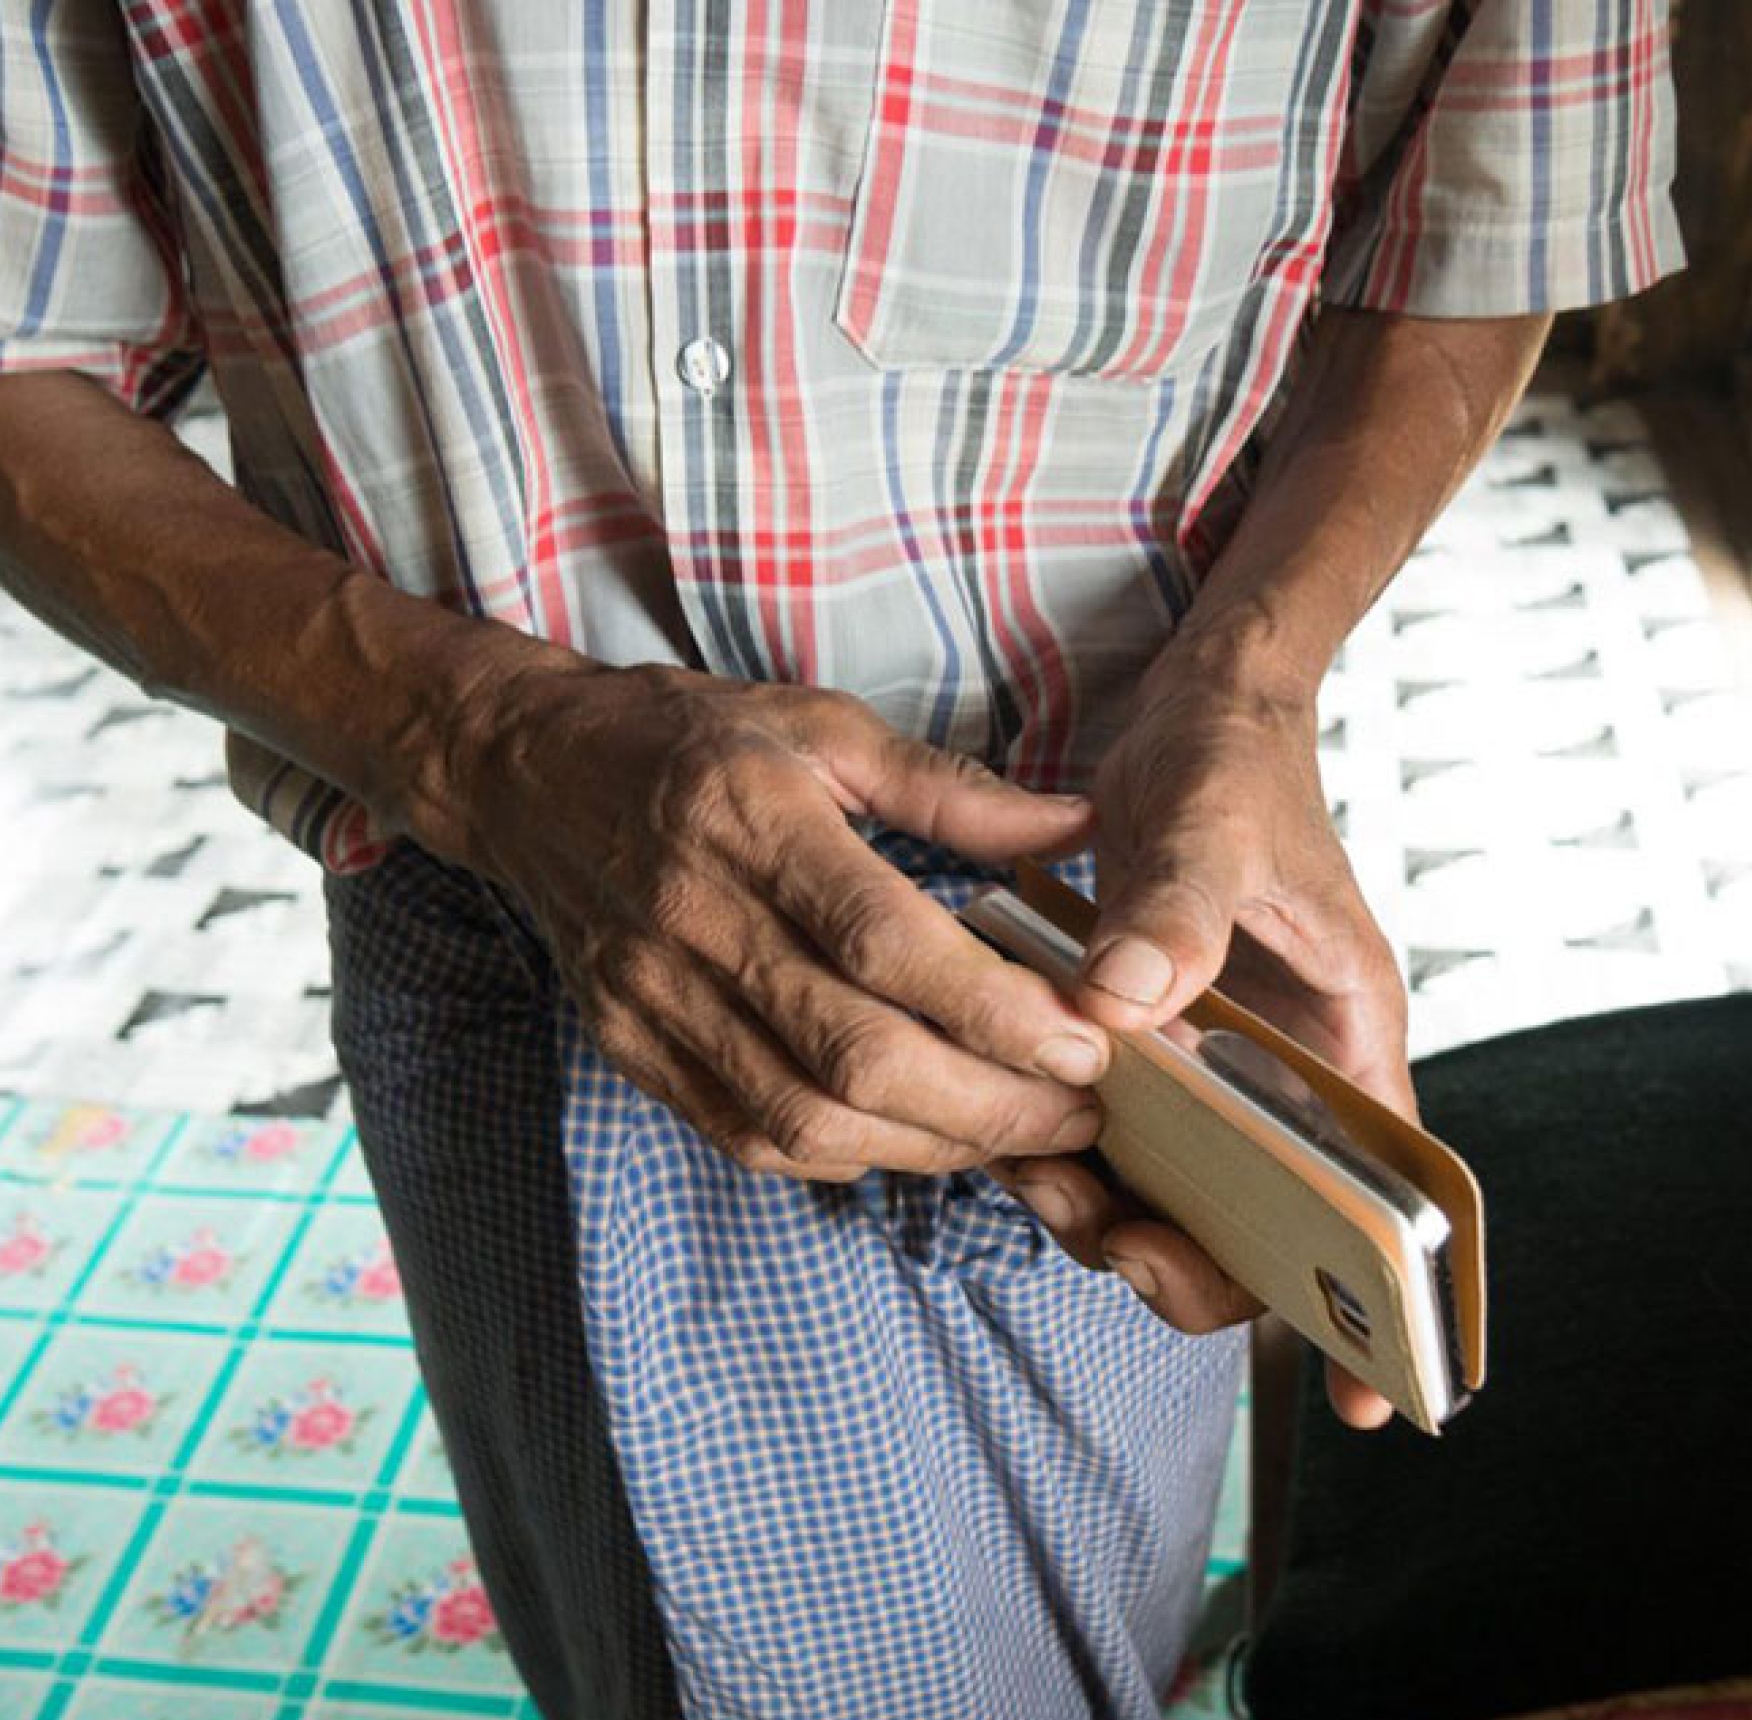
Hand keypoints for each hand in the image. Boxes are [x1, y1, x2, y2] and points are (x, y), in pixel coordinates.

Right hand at [462, 655, 1112, 1179]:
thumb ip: (950, 788)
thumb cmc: (691, 739)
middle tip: (1080, 1111)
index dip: (994, 1010)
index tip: (1082, 1043)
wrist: (531, 773)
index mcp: (752, 820)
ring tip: (1014, 1134)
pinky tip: (910, 1133)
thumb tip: (1076, 828)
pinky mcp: (632, 1046)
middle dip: (988, 1106)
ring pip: (802, 1118)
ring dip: (928, 1148)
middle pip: (853, 1056)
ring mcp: (653, 996)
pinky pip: (747, 1136)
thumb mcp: (821, 726)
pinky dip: (845, 1154)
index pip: (884, 942)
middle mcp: (695, 919)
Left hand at [991, 660, 1409, 1429]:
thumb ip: (1178, 911)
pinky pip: (1113, 1135)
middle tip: (1111, 1234)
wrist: (1191, 716)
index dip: (1379, 1299)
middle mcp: (1284, 1072)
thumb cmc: (1237, 764)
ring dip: (1109, 1210)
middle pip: (1263, 1224)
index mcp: (1345, 1039)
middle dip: (1189, 1259)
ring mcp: (1213, 1067)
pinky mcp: (1144, 1045)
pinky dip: (1066, 1150)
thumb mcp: (1213, 825)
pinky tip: (1011, 1132)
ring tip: (1037, 1172)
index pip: (1385, 1199)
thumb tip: (1125, 1007)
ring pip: (1175, 1193)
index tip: (1366, 1396)